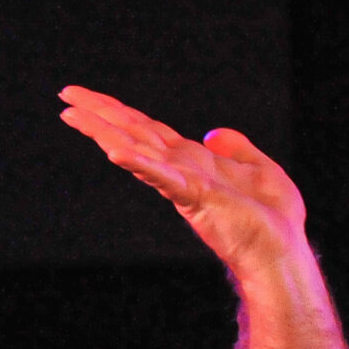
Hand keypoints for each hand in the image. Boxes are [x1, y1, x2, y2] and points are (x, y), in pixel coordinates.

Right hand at [60, 86, 305, 273]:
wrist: (283, 253)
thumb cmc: (274, 219)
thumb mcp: (260, 170)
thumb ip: (237, 150)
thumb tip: (213, 133)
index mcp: (193, 161)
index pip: (149, 130)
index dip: (120, 112)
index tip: (87, 97)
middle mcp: (181, 169)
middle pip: (134, 133)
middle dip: (100, 114)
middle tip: (65, 95)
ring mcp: (184, 183)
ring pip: (138, 150)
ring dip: (105, 132)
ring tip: (73, 115)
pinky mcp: (196, 196)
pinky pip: (164, 177)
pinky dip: (140, 164)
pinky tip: (116, 152)